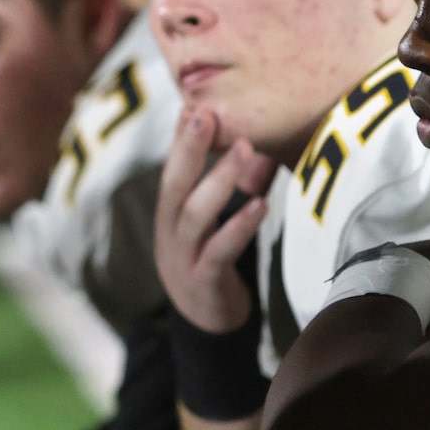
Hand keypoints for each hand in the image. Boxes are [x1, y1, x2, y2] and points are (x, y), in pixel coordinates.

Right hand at [155, 106, 274, 335]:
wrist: (205, 325)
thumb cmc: (212, 262)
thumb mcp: (217, 222)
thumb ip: (235, 187)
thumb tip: (259, 146)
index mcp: (170, 214)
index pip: (172, 169)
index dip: (180, 138)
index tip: (193, 104)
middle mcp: (170, 232)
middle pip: (174, 184)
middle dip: (189, 147)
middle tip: (208, 113)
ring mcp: (183, 259)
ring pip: (195, 215)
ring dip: (220, 180)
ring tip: (244, 150)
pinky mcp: (203, 282)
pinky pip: (219, 251)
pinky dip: (239, 227)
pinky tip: (260, 205)